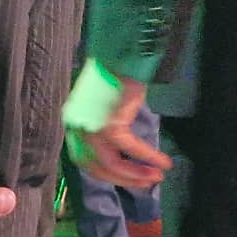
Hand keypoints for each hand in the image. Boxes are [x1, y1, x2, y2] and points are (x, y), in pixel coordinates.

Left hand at [62, 59, 171, 189]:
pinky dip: (149, 157)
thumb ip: (102, 126)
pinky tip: (164, 162)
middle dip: (124, 178)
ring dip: (136, 174)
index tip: (125, 178)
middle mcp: (76, 127)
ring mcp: (90, 128)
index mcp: (72, 123)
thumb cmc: (112, 75)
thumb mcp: (99, 107)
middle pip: (98, 166)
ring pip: (113, 164)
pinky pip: (132, 149)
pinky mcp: (108, 125)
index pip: (84, 160)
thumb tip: (120, 149)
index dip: (105, 173)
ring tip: (156, 177)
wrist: (117, 54)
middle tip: (147, 182)